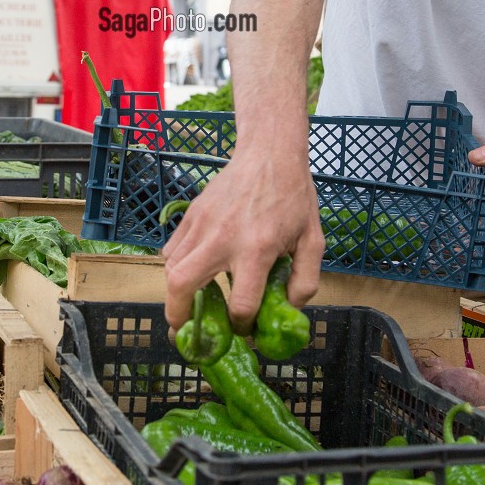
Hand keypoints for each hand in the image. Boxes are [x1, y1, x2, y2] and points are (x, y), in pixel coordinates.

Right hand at [163, 145, 323, 332]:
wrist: (269, 153)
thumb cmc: (294, 197)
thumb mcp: (313, 241)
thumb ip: (305, 280)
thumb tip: (287, 308)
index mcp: (256, 250)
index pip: (240, 304)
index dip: (242, 326)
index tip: (245, 328)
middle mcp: (222, 240)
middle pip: (182, 286)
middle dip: (179, 317)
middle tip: (186, 331)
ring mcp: (201, 225)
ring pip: (170, 268)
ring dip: (175, 293)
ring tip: (187, 304)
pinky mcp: (191, 214)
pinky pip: (171, 249)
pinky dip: (175, 267)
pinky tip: (191, 271)